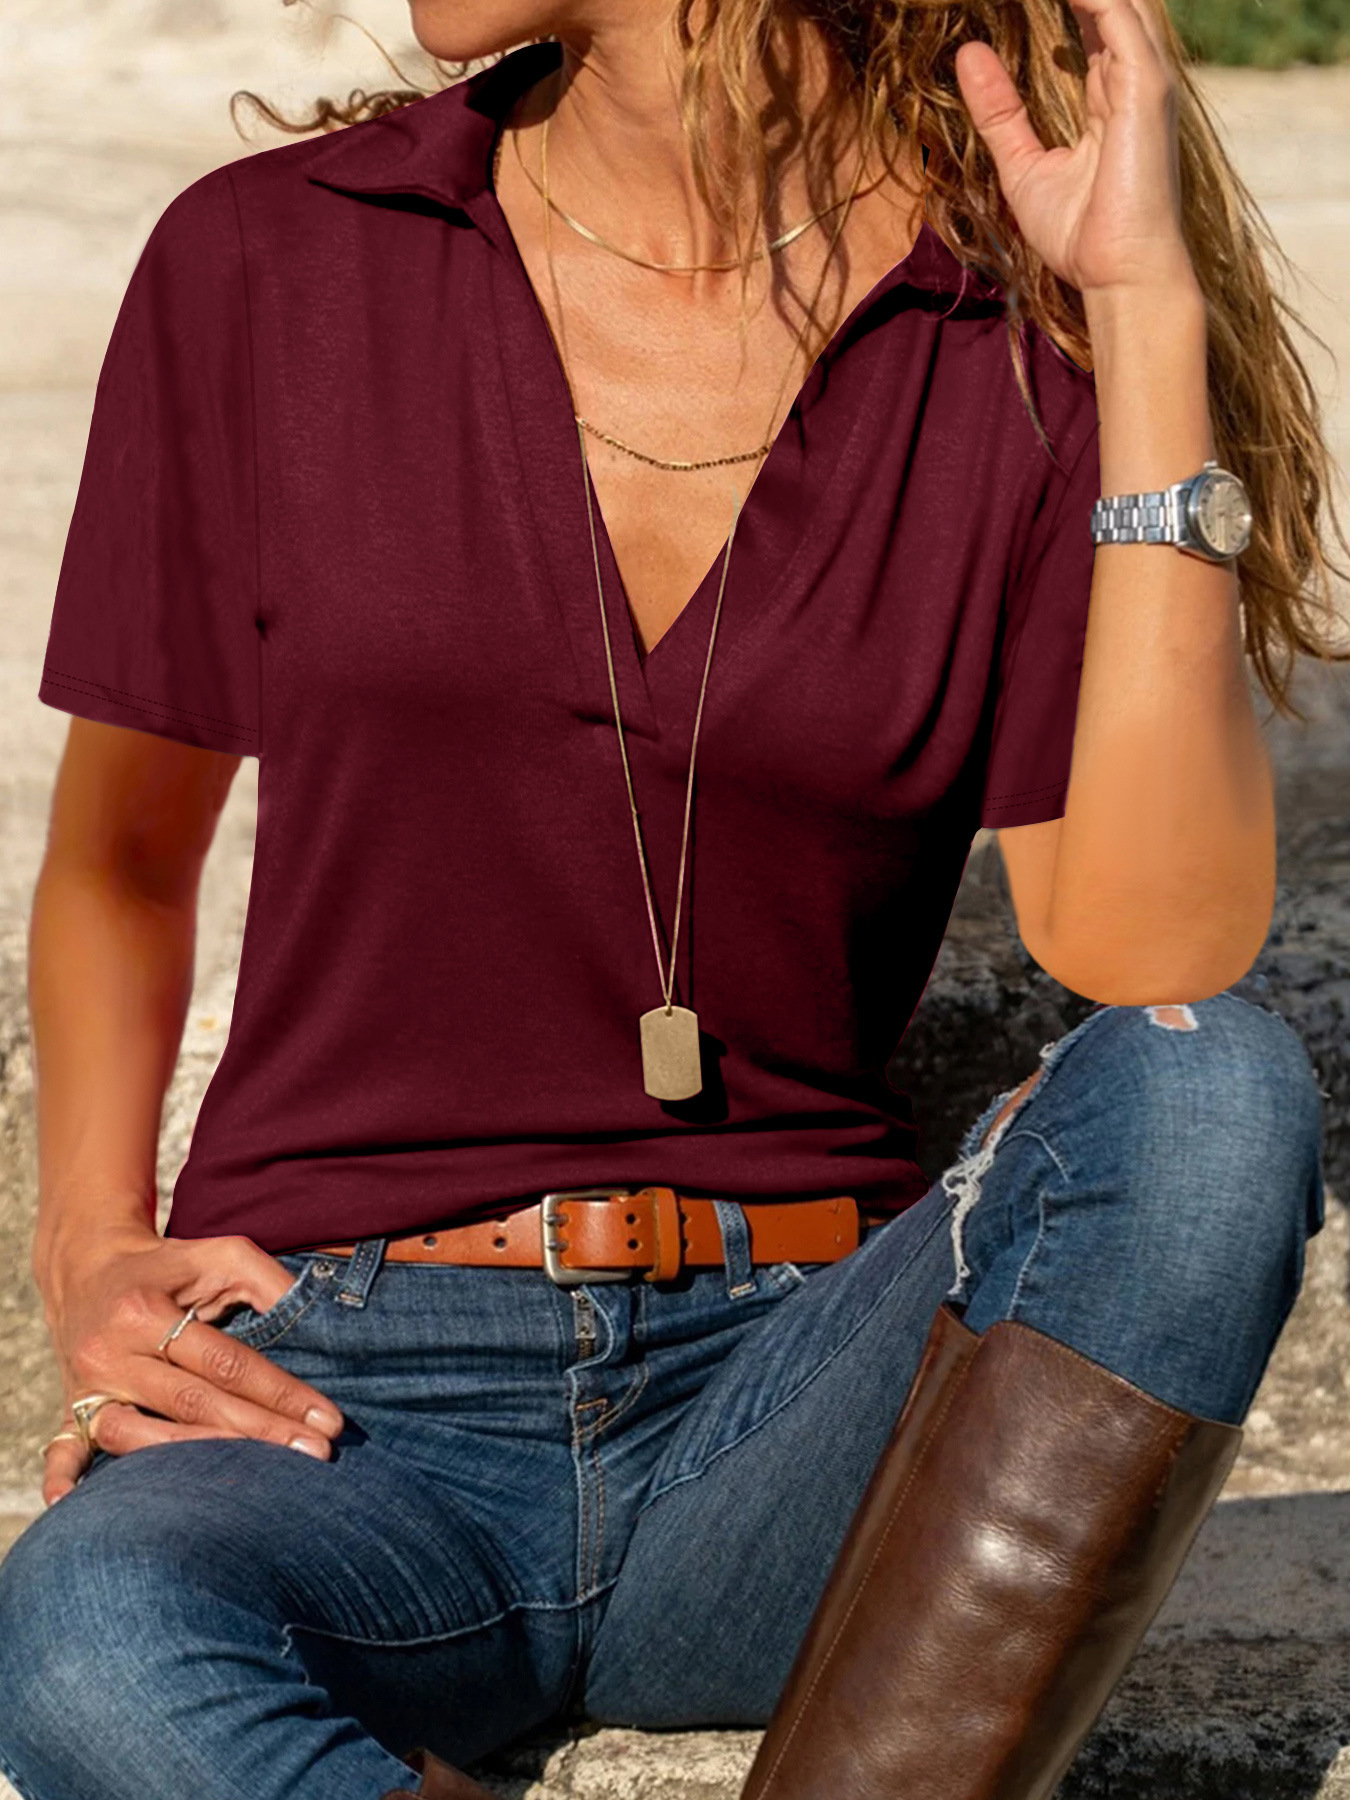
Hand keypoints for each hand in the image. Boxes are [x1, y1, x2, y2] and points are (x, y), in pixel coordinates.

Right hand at [38, 1223, 344, 1504]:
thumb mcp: (223, 1255)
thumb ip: (271, 1284)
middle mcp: (111, 1351)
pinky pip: (64, 1448)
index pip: (226, 1362)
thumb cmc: (171, 1266)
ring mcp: (86, 1386)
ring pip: (141, 1437)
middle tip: (315, 1456)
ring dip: (198, 1465)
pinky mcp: (70, 1409)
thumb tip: (320, 1324)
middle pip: (192, 1403)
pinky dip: (65, 1477)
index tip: (327, 1420)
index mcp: (146, 1311)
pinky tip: (69, 1506)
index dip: (280, 1393)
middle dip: (259, 1433)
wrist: (88, 1268)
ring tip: (256, 1484)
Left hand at [954, 0, 1198, 299]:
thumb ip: (998, 112)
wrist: (1119, 276)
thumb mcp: (1022, 167)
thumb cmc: (1080, 235)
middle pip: (1106, 1)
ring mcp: (1144, 78)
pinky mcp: (1146, 86)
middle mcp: (1132, 78)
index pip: (1090, 22)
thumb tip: (969, 54)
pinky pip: (1117, 14)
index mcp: (1110, 95)